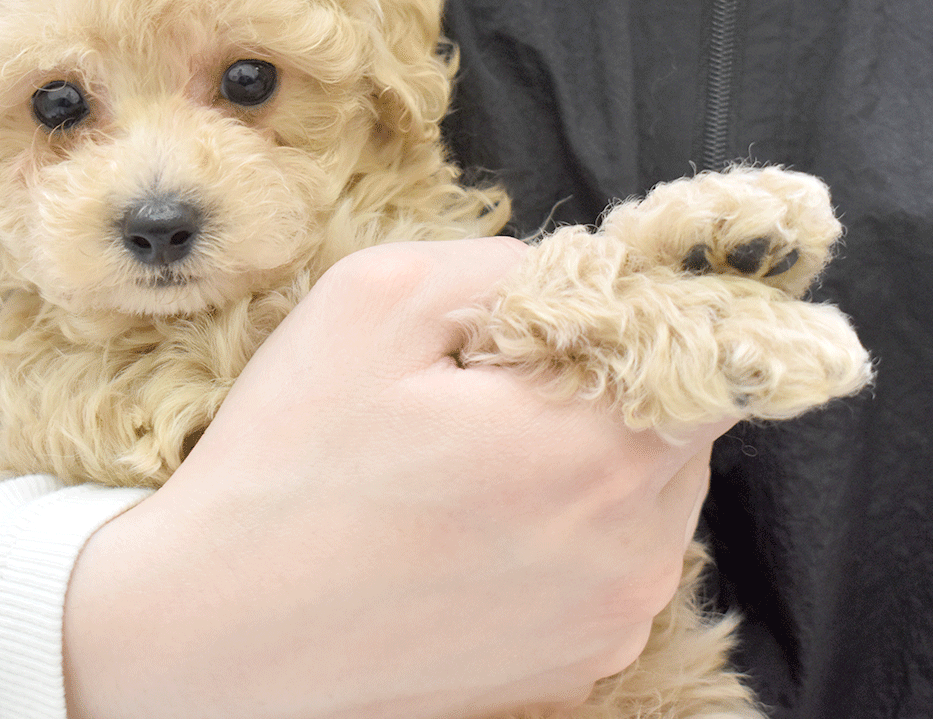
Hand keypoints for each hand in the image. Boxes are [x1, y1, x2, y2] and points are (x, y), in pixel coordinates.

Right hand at [64, 238, 729, 718]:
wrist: (218, 629)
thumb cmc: (290, 464)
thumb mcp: (376, 300)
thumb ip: (507, 263)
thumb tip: (576, 279)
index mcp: (596, 451)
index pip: (714, 358)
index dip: (650, 318)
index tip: (574, 317)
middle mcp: (632, 552)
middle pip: (679, 429)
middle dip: (606, 389)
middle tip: (486, 387)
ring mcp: (607, 623)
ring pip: (645, 500)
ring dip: (583, 463)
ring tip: (464, 465)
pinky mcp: (572, 669)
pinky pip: (604, 568)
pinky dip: (560, 534)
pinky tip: (463, 529)